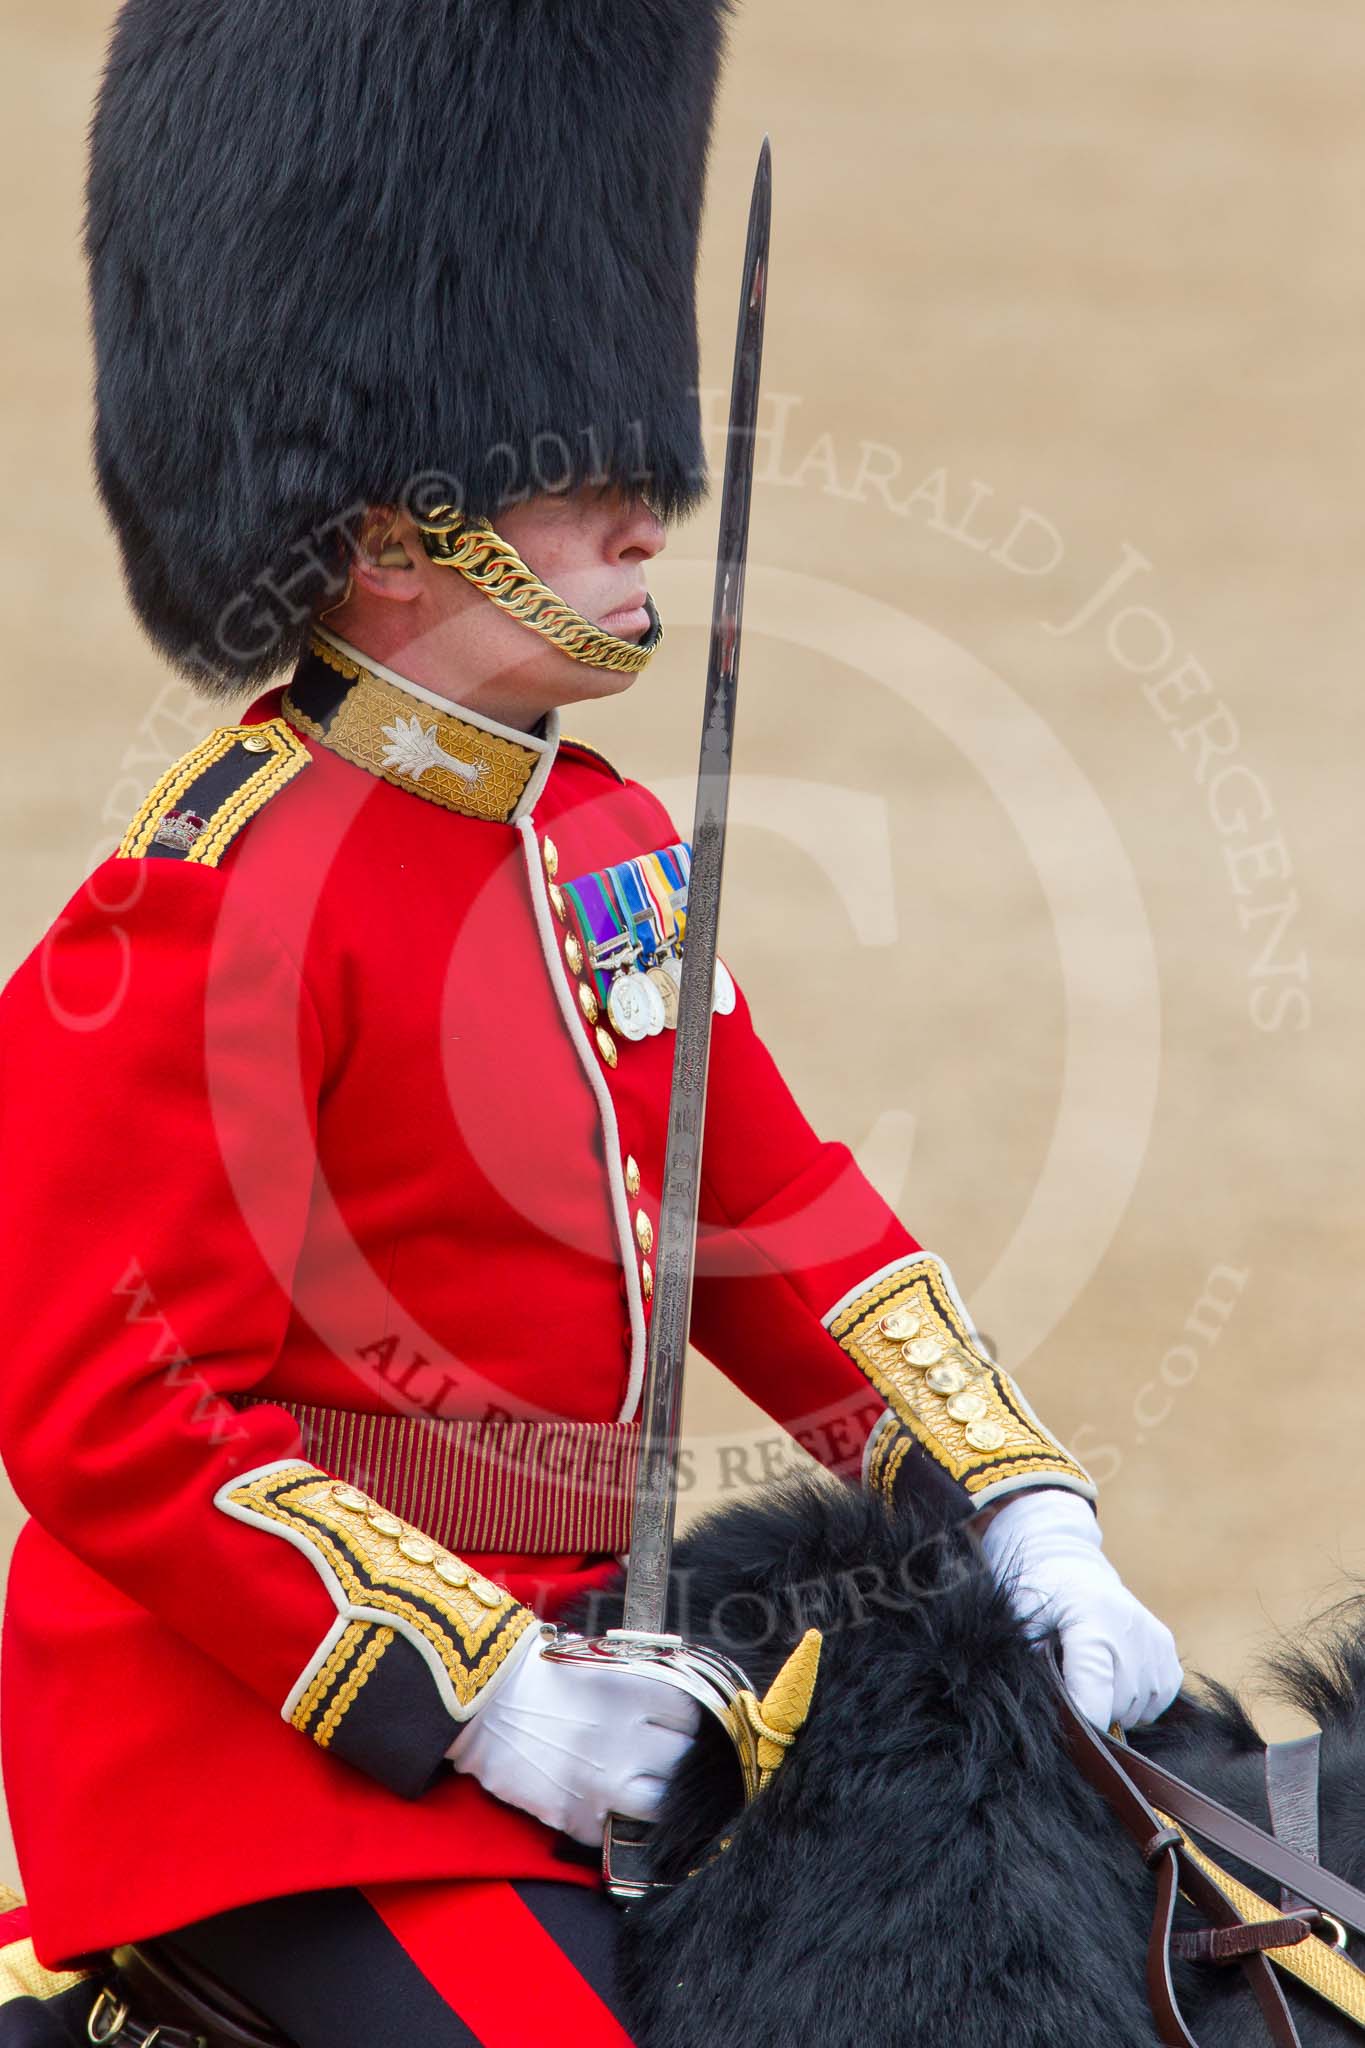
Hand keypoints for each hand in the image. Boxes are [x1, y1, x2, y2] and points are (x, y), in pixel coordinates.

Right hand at [447, 1637, 700, 1845]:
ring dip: (658, 1797)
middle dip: (678, 1759)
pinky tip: (609, 1804)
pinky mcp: (578, 1818)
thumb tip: (678, 1707)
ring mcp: (604, 1783)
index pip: (694, 1718)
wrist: (482, 1704)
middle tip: (664, 1756)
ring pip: (663, 1806)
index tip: (678, 1726)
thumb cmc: (540, 1676)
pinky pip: (617, 1832)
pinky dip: (617, 1822)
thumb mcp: (599, 1665)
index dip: (687, 1723)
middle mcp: (627, 1740)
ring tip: (644, 1786)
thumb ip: (642, 1687)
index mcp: (635, 1693)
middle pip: (684, 1761)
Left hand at [978, 1487, 1182, 1728]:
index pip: (1095, 1691)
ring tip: (1090, 1677)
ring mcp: (1155, 1642)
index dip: (1082, 1720)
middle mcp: (1131, 1631)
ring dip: (1114, 1707)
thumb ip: (1033, 1662)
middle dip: (1091, 1709)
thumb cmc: (1041, 1597)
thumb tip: (1047, 1707)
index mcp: (1091, 1621)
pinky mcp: (1168, 1650)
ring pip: (1137, 1710)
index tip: (1067, 1729)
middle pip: (1117, 1707)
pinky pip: (1158, 1701)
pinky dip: (1137, 1701)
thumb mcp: (1023, 1621)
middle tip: (1070, 1685)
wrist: (1073, 1568)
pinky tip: (1114, 1678)